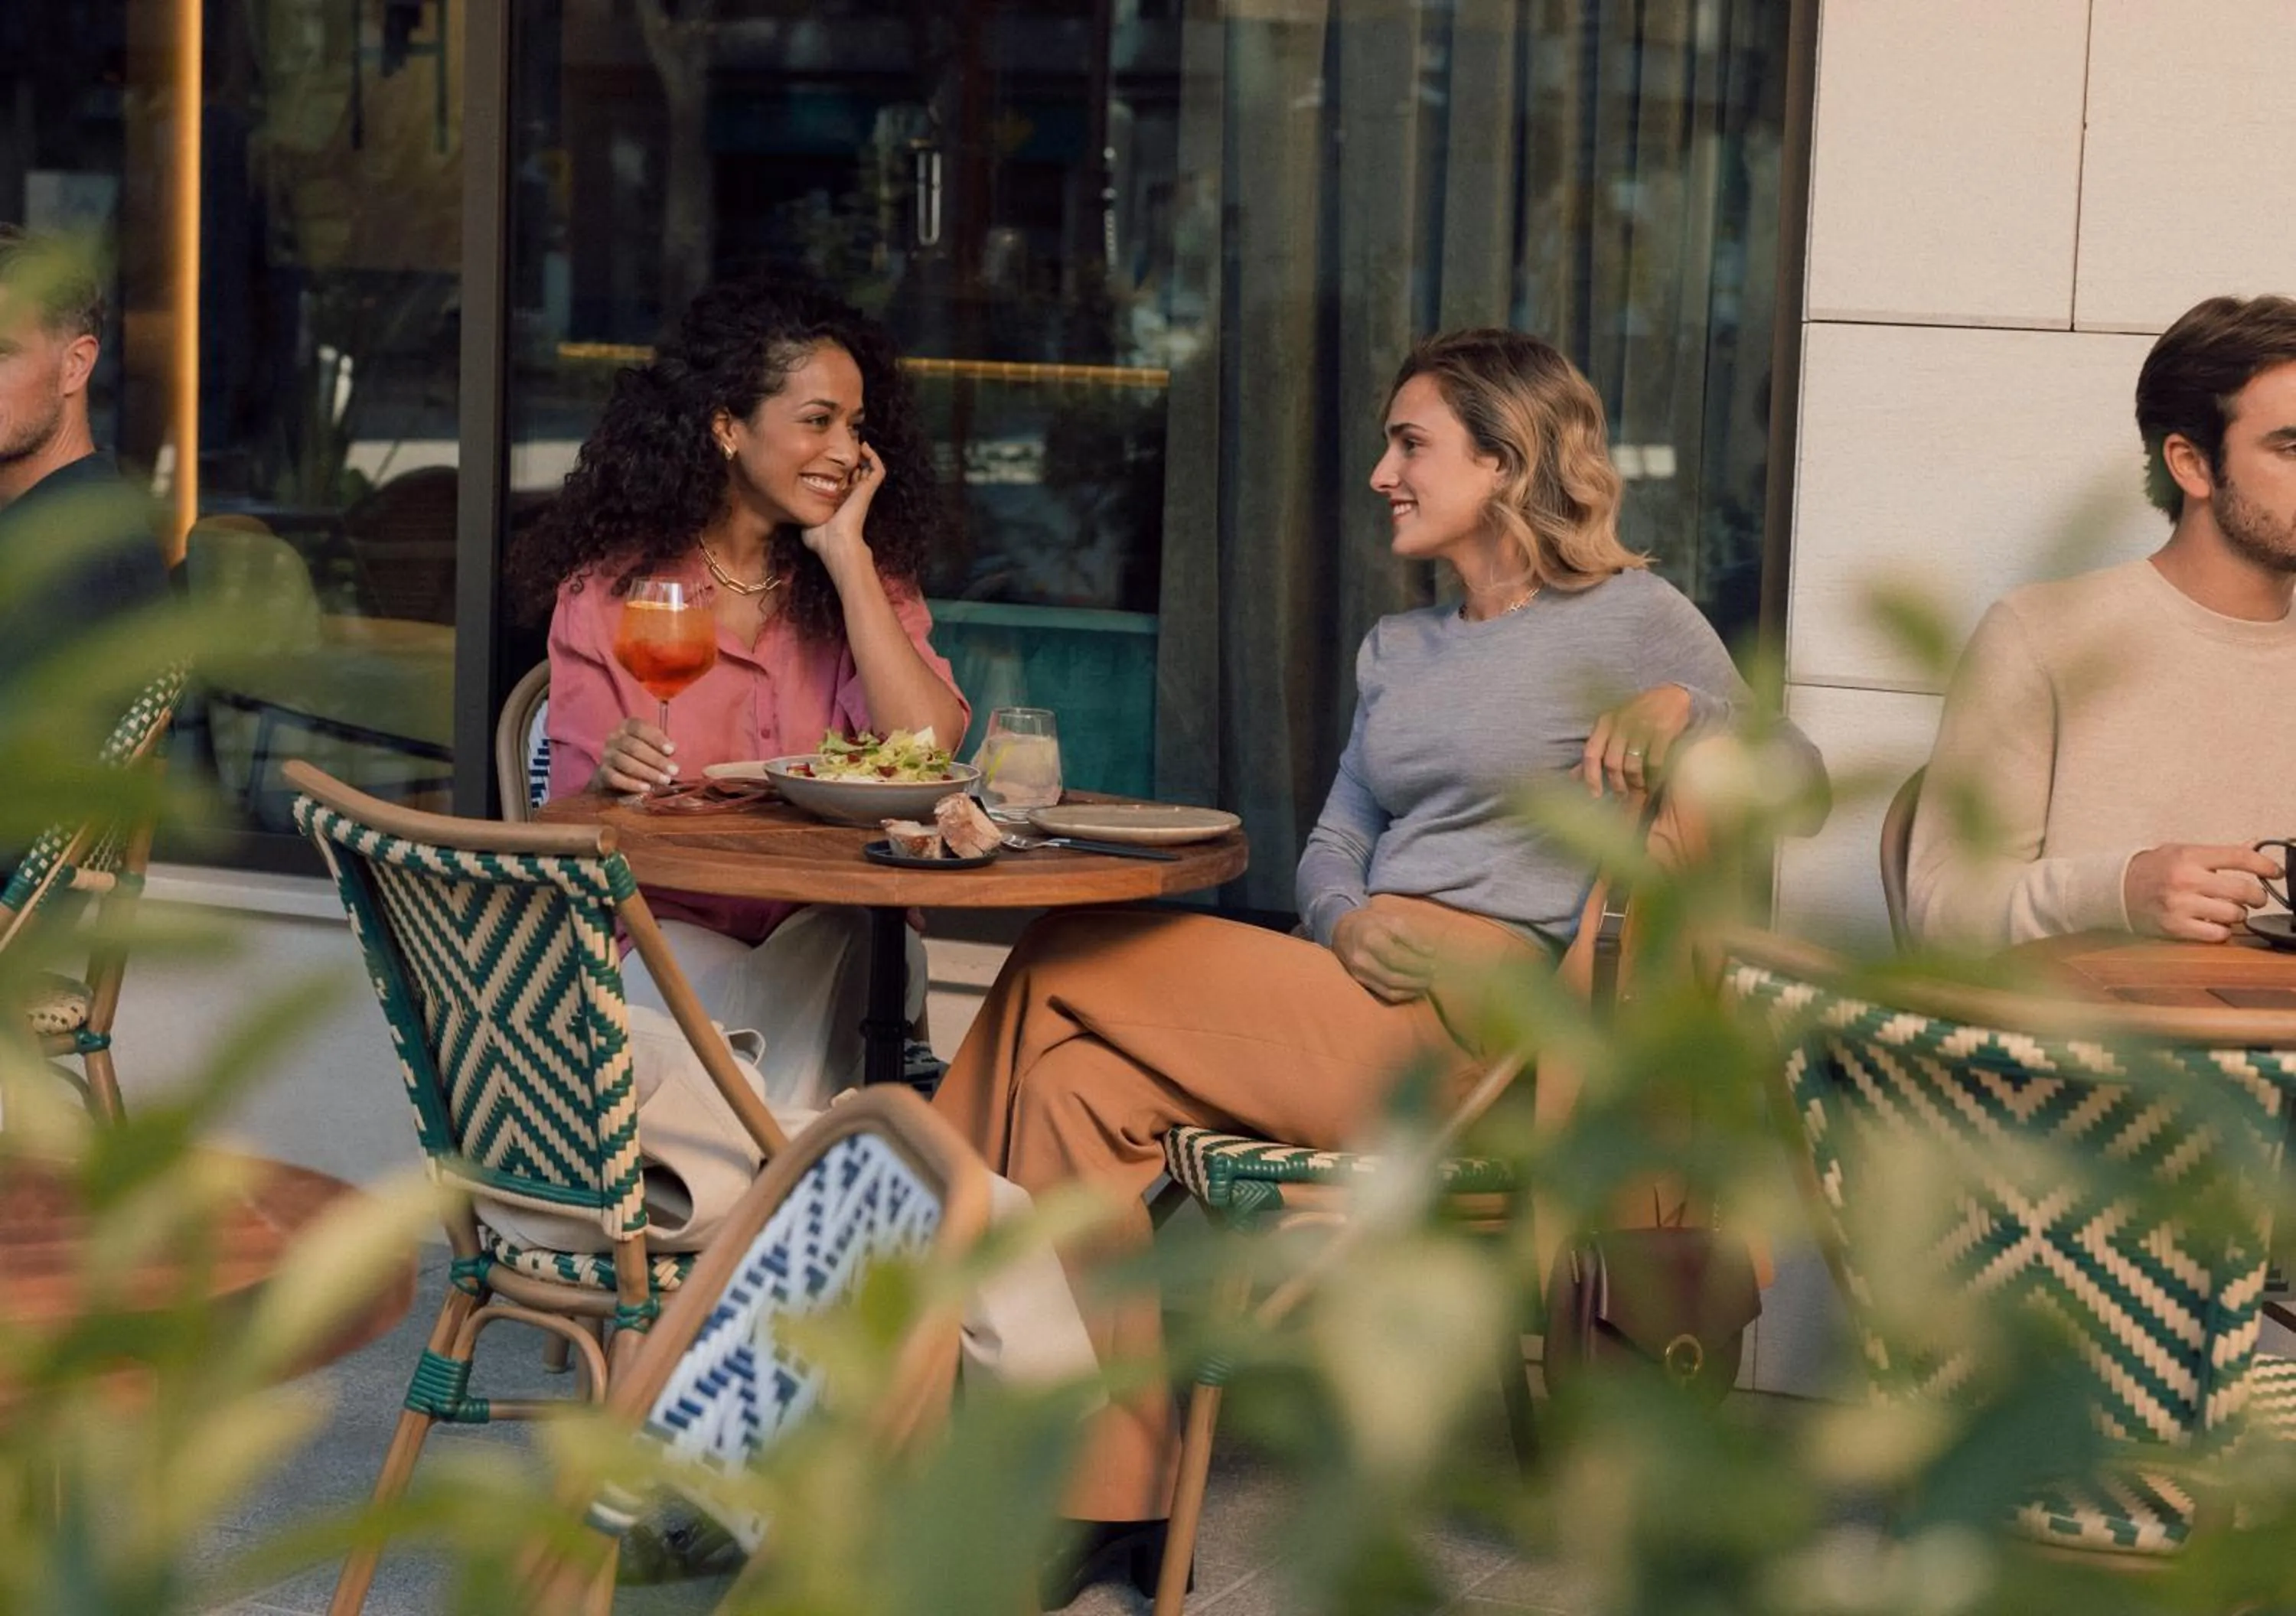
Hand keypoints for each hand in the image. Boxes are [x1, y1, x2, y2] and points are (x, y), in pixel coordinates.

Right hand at [592, 716, 676, 793]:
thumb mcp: (653, 744)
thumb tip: (671, 748)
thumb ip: (662, 745)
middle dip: (656, 760)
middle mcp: (614, 738)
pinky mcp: (603, 772)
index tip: (671, 751)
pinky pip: (616, 778)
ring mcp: (607, 755)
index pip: (640, 728)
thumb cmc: (642, 753)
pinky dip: (632, 784)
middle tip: (674, 771)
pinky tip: (647, 788)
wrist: (617, 770)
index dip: (656, 739)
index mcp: (627, 726)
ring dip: (647, 772)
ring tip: (664, 780)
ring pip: (625, 762)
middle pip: (634, 747)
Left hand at [798, 446, 883, 570]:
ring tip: (857, 442)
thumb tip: (790, 507)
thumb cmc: (821, 539)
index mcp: (841, 501)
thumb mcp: (806, 521)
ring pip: (871, 469)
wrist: (835, 544)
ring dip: (865, 455)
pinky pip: (878, 470)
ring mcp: (862, 492)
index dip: (840, 469)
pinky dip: (874, 457)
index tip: (829, 456)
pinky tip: (864, 447)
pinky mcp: (868, 490)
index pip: (844, 481)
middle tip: (845, 443)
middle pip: (858, 471)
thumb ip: (801, 512)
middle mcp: (853, 495)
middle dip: (853, 458)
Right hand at [1331, 901, 1437, 1002]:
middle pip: (1394, 977)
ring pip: (1391, 989)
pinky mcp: (1362, 983)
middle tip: (1433, 975)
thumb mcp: (1392, 920)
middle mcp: (1362, 959)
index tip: (1434, 963)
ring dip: (1413, 989)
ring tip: (1426, 983)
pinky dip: (1404, 994)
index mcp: (1370, 939)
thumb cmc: (1373, 923)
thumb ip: (1412, 937)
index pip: (1397, 958)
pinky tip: (1414, 989)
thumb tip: (1431, 953)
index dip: (1418, 964)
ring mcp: (1360, 974)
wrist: (1343, 931)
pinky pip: (1386, 994)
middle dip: (1418, 979)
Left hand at [1579, 683, 1693, 796]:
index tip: (1595, 794)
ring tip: (1639, 788)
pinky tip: (1654, 780)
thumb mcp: (1612, 726)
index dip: (1591, 777)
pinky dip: (1653, 775)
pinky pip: (1654, 762)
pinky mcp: (1662, 732)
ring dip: (1635, 782)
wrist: (1671, 695)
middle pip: (1612, 763)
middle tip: (1622, 795)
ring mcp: (1641, 728)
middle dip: (1616, 784)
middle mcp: (1620, 725)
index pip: (1590, 754)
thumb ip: (1595, 750)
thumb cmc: (1637, 714)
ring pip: (1632, 765)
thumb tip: (1574, 776)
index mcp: (1604, 723)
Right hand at [2122, 843, 2278, 941]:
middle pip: (2243, 890)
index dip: (2265, 865)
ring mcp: (2179, 905)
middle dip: (2258, 896)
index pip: (2240, 857)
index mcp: (2189, 856)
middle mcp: (2185, 879)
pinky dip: (2222, 931)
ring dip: (2238, 914)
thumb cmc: (2153, 869)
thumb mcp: (2183, 852)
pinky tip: (2214, 923)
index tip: (2275, 872)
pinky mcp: (2174, 927)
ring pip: (2234, 914)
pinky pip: (2217, 934)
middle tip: (2256, 897)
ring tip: (2229, 910)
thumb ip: (2219, 853)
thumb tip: (2254, 845)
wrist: (2115, 889)